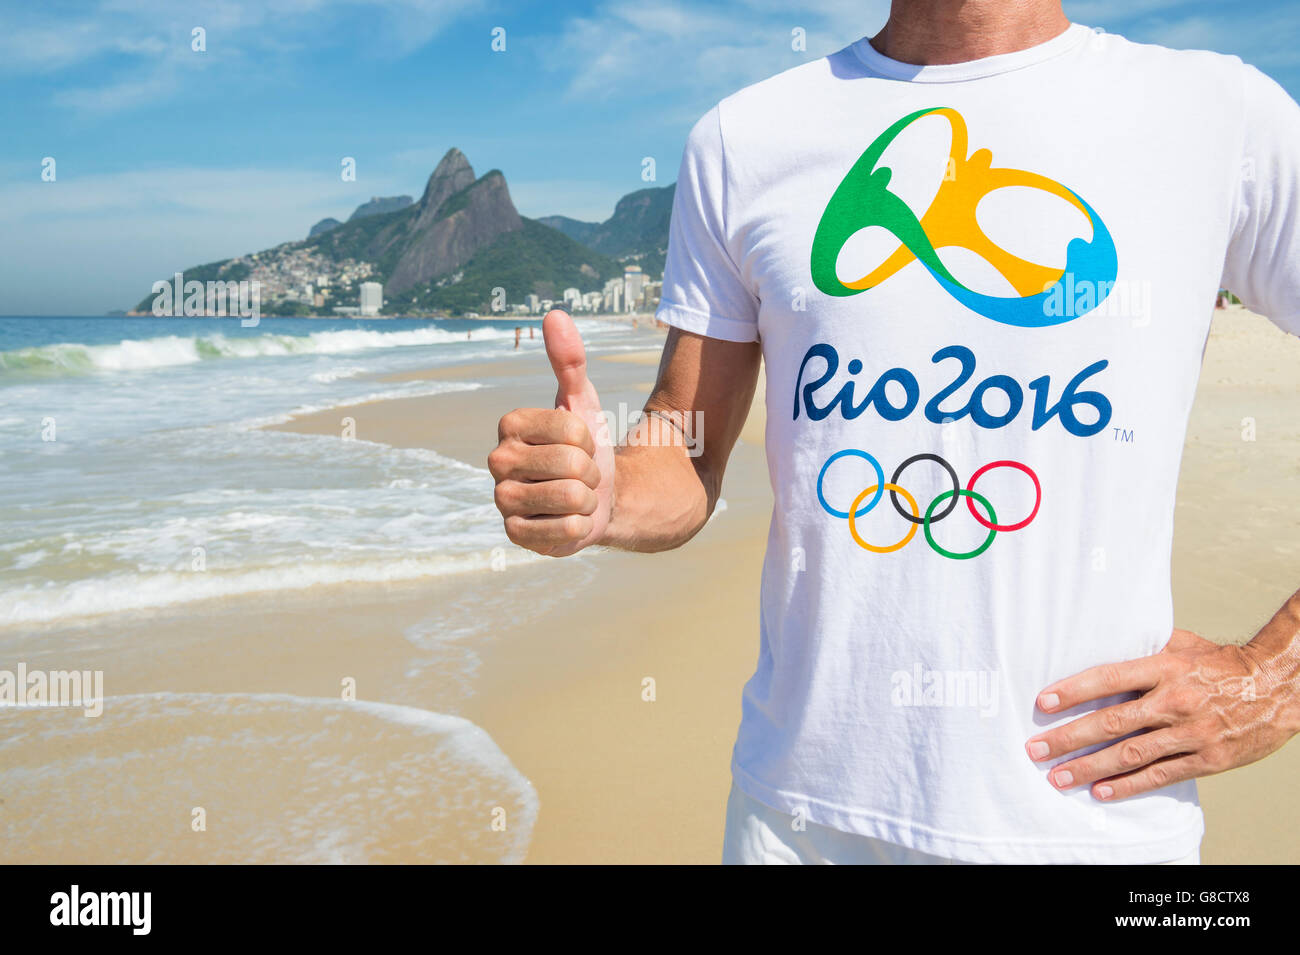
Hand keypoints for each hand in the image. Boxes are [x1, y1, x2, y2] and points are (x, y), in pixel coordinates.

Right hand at [488, 309, 614, 556]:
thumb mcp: (583, 401)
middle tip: (578, 474)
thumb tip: (555, 314)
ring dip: (585, 499)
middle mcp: (496, 461)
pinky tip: (564, 521)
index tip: (578, 444)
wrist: (596, 497)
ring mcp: (502, 501)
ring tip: (572, 495)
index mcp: (509, 424)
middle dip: (589, 472)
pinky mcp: (515, 535)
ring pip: (572, 497)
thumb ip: (570, 360)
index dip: (589, 440)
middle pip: (572, 464)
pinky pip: (567, 530)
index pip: (572, 429)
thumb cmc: (585, 446)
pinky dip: (578, 528)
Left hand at [1025, 628, 1299, 799]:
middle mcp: (1175, 700)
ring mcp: (1191, 732)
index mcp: (1166, 667)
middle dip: (1068, 738)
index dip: (1074, 691)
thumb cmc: (1221, 663)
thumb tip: (1098, 638)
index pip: (1110, 678)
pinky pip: (1161, 775)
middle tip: (1035, 749)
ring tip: (1058, 778)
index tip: (1042, 702)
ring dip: (1089, 768)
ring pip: (1131, 754)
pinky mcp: (1208, 759)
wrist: (1277, 687)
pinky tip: (1102, 792)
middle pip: (1112, 722)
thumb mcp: (1182, 644)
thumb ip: (1143, 646)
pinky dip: (1129, 786)